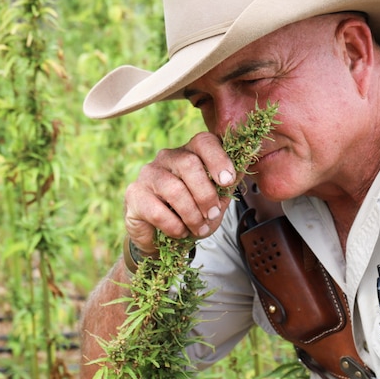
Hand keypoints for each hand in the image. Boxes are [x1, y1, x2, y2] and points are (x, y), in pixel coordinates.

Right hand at [124, 132, 235, 254]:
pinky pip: (158, 211)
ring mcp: (148, 174)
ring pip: (174, 189)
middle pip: (189, 164)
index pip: (203, 141)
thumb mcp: (215, 200)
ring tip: (198, 228)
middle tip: (212, 215)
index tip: (227, 181)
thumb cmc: (189, 213)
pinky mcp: (134, 194)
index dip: (218, 158)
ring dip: (192, 214)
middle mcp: (167, 157)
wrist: (160, 237)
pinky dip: (174, 226)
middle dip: (206, 194)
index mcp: (189, 152)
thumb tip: (245, 165)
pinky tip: (179, 232)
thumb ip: (227, 184)